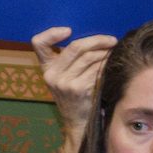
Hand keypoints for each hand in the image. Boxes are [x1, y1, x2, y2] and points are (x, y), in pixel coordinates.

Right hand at [30, 26, 115, 149]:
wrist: (77, 121)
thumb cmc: (75, 96)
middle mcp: (51, 74)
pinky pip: (96, 68)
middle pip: (76, 46)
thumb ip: (68, 59)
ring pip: (89, 56)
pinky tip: (111, 64)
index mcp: (46, 68)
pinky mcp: (77, 88)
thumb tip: (93, 38)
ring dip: (105, 52)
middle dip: (97, 40)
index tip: (68, 31)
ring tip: (113, 52)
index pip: (38, 43)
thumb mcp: (63, 77)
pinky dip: (106, 63)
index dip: (52, 33)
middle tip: (111, 40)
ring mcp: (63, 82)